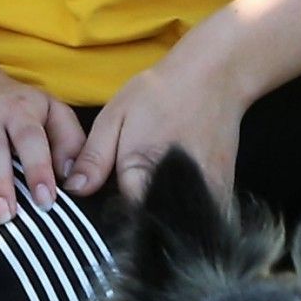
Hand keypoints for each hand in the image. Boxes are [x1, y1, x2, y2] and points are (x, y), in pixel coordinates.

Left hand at [69, 43, 246, 205]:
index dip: (114, 210)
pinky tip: (181, 188)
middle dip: (143, 217)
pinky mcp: (225, 192)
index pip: (123, 215)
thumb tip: (75, 192)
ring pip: (180, 222)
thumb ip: (95, 158)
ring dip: (168, 216)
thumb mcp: (115, 118)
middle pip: (154, 223)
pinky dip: (190, 210)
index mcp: (143, 174)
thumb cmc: (161, 93)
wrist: (215, 76)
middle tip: (139, 184)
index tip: (114, 195)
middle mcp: (178, 192)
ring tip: (162, 184)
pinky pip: (203, 215)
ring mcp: (208, 195)